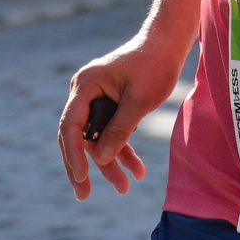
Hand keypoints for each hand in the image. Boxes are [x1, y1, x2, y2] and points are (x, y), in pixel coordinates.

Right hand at [57, 35, 186, 200]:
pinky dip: (121, 148)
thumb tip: (102, 159)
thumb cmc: (155, 66)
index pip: (70, 126)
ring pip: (96, 138)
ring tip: (125, 187)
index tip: (81, 178)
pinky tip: (136, 170)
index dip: (73, 154)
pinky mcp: (108, 103)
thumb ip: (120, 129)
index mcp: (86, 85)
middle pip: (78, 136)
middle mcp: (84, 91)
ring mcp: (95, 97)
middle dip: (85, 166)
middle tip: (84, 195)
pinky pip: (109, 131)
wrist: (168, 44)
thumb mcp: (140, 101)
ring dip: (109, 162)